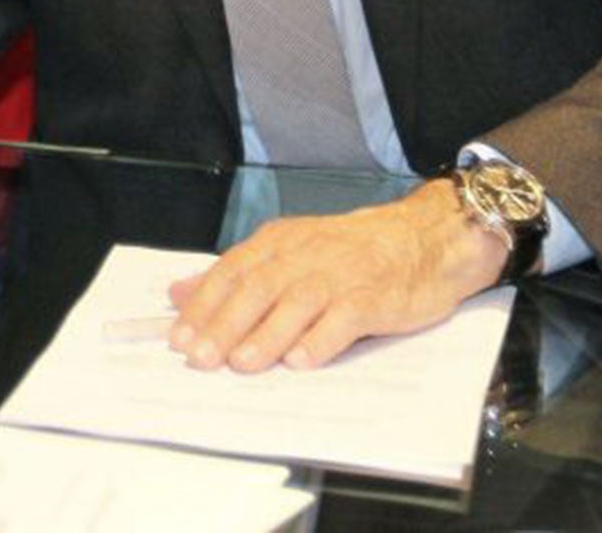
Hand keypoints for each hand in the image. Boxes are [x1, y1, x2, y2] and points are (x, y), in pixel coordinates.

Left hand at [165, 179, 507, 371]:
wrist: (422, 238)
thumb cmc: (350, 251)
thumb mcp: (287, 250)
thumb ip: (235, 273)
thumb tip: (179, 292)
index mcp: (279, 243)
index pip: (230, 272)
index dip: (203, 305)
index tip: (178, 337)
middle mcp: (304, 255)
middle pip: (256, 288)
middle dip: (224, 325)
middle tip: (200, 358)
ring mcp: (340, 275)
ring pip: (295, 303)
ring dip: (265, 335)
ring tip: (241, 363)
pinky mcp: (374, 296)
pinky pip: (344, 317)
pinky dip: (321, 339)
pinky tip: (301, 361)